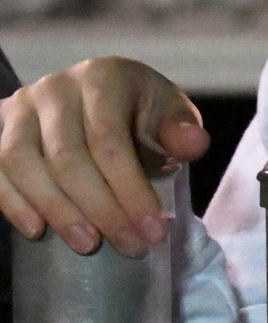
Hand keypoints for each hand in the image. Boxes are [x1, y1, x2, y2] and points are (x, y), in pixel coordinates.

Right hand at [0, 57, 209, 255]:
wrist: (95, 97)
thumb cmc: (137, 111)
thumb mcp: (167, 112)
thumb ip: (180, 129)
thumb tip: (194, 144)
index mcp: (103, 77)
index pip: (110, 140)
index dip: (130, 190)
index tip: (152, 231)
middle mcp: (56, 87)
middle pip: (67, 157)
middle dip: (100, 209)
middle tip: (128, 245)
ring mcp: (20, 107)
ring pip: (22, 163)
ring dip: (56, 210)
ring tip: (88, 244)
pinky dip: (11, 202)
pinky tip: (36, 230)